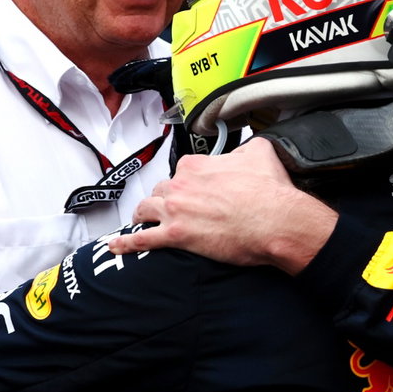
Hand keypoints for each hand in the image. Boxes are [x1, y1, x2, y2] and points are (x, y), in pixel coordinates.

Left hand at [110, 138, 336, 273]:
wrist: (276, 221)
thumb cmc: (270, 192)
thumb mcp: (262, 153)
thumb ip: (249, 146)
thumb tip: (250, 146)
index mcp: (197, 165)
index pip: (182, 170)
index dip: (188, 182)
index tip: (195, 189)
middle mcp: (181, 184)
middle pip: (161, 190)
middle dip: (166, 198)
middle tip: (176, 209)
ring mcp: (176, 210)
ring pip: (146, 210)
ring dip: (143, 215)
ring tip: (143, 221)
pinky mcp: (176, 236)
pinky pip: (142, 240)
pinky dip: (127, 243)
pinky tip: (116, 246)